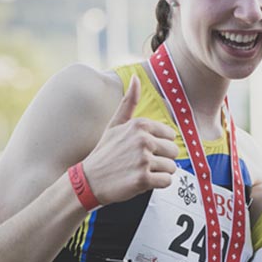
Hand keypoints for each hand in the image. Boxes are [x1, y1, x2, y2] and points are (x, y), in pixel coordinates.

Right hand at [82, 75, 178, 204]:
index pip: (170, 135)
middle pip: (174, 151)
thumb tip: (136, 77)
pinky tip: (142, 181)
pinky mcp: (143, 179)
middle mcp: (143, 140)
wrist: (88, 181)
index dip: (160, 145)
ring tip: (140, 171)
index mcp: (140, 125)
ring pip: (171, 167)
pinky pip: (167, 181)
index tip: (144, 150)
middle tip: (142, 163)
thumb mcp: (115, 124)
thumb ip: (129, 102)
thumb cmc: (104, 152)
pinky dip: (157, 184)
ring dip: (159, 173)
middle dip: (162, 159)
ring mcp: (143, 160)